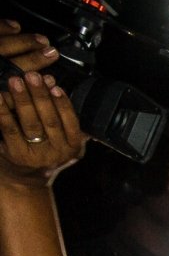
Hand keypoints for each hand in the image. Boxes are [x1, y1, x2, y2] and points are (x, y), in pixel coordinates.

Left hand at [0, 32, 85, 187]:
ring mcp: (37, 156)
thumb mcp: (64, 140)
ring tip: (16, 81)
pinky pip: (10, 129)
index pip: (71, 123)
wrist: (26, 180)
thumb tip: (52, 83)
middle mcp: (58, 154)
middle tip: (32, 75)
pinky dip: (4, 111)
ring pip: (31, 124)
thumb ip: (62, 115)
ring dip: (22, 100)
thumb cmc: (45, 151)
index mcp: (74, 147)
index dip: (63, 104)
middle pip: (49, 121)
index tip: (56, 86)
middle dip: (40, 96)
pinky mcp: (17, 155)